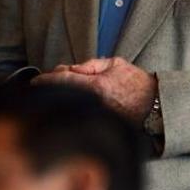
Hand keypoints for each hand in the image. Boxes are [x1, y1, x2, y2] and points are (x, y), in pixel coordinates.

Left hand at [35, 57, 156, 121]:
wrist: (155, 108)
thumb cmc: (137, 84)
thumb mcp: (115, 64)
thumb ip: (91, 65)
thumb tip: (70, 69)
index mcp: (96, 85)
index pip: (62, 80)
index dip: (45, 79)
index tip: (34, 80)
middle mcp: (93, 102)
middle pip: (61, 95)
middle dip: (50, 89)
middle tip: (43, 85)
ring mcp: (95, 115)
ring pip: (67, 107)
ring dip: (59, 100)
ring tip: (56, 94)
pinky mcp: (98, 124)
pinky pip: (78, 116)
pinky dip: (69, 110)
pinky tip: (69, 106)